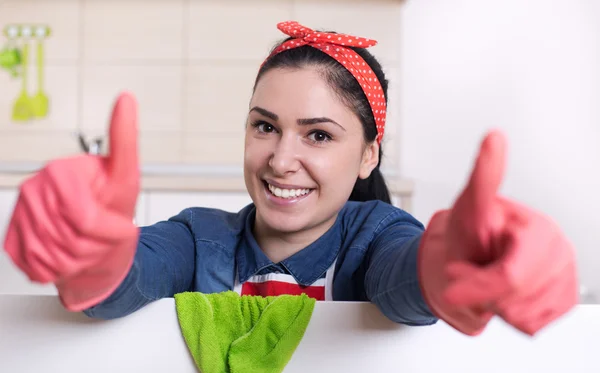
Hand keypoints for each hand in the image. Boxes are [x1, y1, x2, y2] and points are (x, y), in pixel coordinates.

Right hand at [3, 92, 140, 311]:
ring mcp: (22, 212)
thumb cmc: (114, 215)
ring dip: (78, 260)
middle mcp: (38, 186)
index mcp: (65, 170)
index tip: (117, 225)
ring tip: (86, 246)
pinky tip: (67, 257)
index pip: (83, 215)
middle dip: (95, 246)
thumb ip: (125, 148)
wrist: (94, 251)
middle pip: (70, 237)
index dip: (104, 230)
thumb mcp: (128, 184)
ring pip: (53, 255)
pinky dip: (59, 271)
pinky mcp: (12, 236)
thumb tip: (126, 97)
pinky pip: (37, 265)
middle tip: (101, 237)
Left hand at [418, 130, 578, 335]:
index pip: (511, 274)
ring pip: (523, 317)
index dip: (479, 282)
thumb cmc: (468, 234)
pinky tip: (502, 293)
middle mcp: (558, 253)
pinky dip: (509, 316)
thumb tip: (494, 139)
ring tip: (486, 278)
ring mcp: (563, 278)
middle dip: (481, 291)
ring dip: (494, 304)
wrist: (471, 259)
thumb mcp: (469, 206)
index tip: (453, 281)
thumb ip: (484, 177)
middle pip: (515, 299)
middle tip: (467, 273)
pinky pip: (531, 326)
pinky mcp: (561, 300)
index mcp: (539, 230)